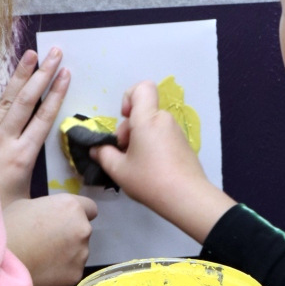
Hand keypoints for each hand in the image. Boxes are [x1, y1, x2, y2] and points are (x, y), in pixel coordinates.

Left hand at [0, 48, 69, 207]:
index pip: (44, 118)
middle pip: (26, 101)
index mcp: (22, 157)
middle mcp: (4, 141)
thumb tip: (83, 210)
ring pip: (4, 100)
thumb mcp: (29, 211)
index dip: (56, 94)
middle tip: (54, 52)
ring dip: (19, 75)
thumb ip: (54, 205)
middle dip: (42, 75)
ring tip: (30, 53)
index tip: (66, 73)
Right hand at [4, 195, 96, 285]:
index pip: (90, 208)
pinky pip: (72, 269)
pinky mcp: (76, 274)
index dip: (77, 214)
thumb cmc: (8, 228)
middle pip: (83, 230)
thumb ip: (50, 208)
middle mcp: (83, 228)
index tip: (64, 220)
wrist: (0, 262)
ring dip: (67, 253)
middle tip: (46, 241)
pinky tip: (42, 270)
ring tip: (41, 258)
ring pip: (79, 251)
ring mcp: (82, 253)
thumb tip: (54, 215)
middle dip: (69, 234)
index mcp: (71, 207)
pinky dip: (61, 270)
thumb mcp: (27, 205)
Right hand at [90, 80, 235, 242]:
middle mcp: (164, 120)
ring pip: (152, 126)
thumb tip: (96, 148)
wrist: (187, 197)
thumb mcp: (119, 170)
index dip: (129, 97)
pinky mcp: (184, 144)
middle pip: (143, 112)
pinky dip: (153, 146)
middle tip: (125, 153)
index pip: (142, 88)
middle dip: (130, 129)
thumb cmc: (150, 180)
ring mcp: (177, 132)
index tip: (124, 118)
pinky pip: (163, 136)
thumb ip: (103, 154)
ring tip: (136, 164)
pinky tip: (151, 169)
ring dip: (141, 139)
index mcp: (148, 119)